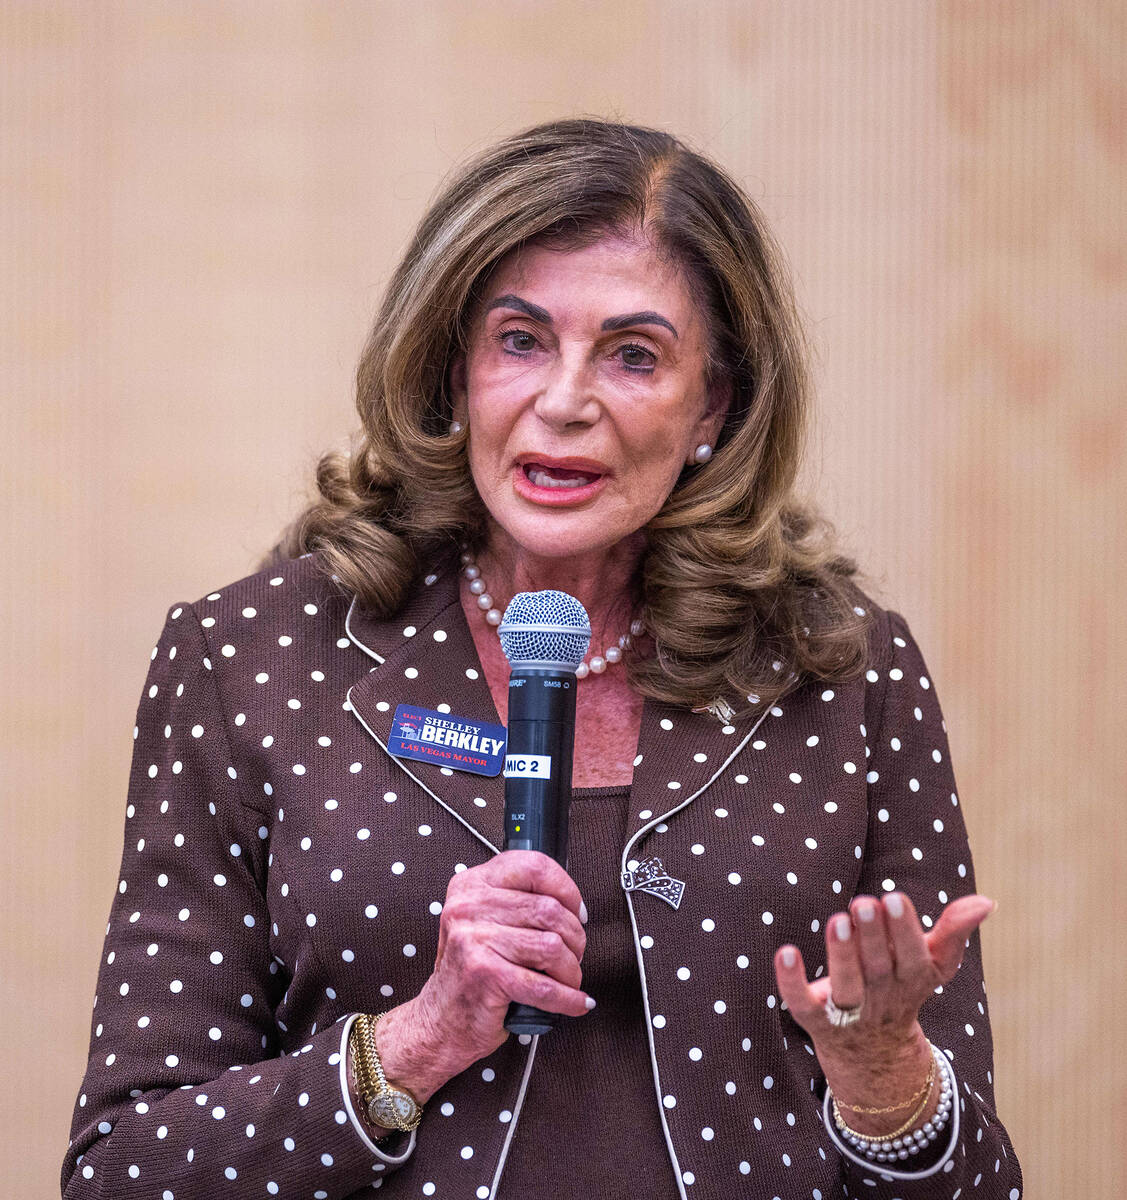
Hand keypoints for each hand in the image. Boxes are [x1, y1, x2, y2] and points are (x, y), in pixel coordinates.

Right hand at [380, 850, 591, 1099]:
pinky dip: (568, 997)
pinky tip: (576, 1002)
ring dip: (572, 969)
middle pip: (549, 909)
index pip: (533, 865)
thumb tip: (572, 904)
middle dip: (575, 937)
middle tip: (575, 954)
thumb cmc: (472, 970)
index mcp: (471, 884)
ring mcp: (473, 940)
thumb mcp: (485, 921)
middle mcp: (468, 906)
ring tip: (569, 979)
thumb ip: (518, 901)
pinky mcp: (484, 975)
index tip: (576, 912)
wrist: (441, 1020)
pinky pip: (544, 986)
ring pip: (552, 946)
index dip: (566, 889)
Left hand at [772, 891, 994, 1118]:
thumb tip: (986, 901)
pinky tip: (784, 953)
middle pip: (878, 968)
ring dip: (841, 955)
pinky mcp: (815, 1020)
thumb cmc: (902, 989)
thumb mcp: (933, 965)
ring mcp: (848, 1013)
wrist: (874, 1054)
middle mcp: (881, 998)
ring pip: (845, 986)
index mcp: (912, 981)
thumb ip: (953, 933)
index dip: (904, 931)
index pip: (912, 958)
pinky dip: (792, 983)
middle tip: (864, 902)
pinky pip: (802, 1004)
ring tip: (838, 920)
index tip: (894, 897)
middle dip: (873, 936)